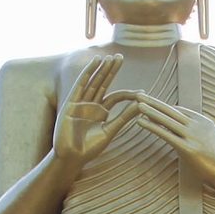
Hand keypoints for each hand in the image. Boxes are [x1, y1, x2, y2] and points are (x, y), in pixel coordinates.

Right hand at [51, 54, 137, 171]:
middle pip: (103, 83)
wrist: (72, 157)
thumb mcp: (110, 131)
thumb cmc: (89, 148)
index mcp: (101, 112)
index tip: (142, 93)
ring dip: (101, 69)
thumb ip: (124, 117)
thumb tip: (141, 106)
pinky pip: (81, 84)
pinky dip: (88, 73)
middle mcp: (91, 105)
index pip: (116, 97)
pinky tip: (95, 62)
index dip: (128, 93)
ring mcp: (81, 103)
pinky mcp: (71, 103)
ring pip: (94, 82)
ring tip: (110, 57)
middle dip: (111, 70)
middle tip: (120, 56)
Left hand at [125, 91, 214, 192]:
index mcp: (204, 121)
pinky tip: (140, 122)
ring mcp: (193, 137)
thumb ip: (197, 130)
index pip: (180, 110)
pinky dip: (152, 126)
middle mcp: (198, 126)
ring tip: (137, 104)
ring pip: (167, 120)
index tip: (150, 103)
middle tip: (139, 94)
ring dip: (150, 111)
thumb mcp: (209, 138)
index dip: (164, 107)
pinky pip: (166, 134)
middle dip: (154, 102)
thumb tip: (182, 126)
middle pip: (172, 110)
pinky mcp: (187, 149)